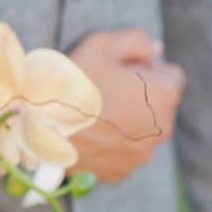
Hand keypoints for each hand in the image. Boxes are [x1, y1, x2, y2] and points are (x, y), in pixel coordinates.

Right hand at [67, 29, 186, 183]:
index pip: (170, 74)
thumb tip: (156, 49)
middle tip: (103, 91)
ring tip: (92, 114)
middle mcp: (162, 128)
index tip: (119, 71)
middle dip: (138, 96)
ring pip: (142, 130)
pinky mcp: (123, 171)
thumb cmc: (74, 82)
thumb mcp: (102, 44)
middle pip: (158, 104)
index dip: (144, 68)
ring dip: (126, 121)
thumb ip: (136, 40)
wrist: (41, 127)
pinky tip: (88, 135)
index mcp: (164, 94)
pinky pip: (124, 152)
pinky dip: (112, 144)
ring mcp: (142, 154)